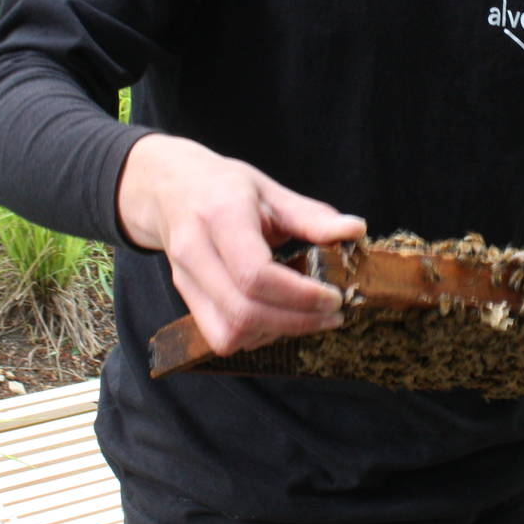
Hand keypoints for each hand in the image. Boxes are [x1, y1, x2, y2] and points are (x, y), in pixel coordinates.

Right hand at [117, 134, 366, 356]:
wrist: (168, 188)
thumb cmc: (223, 186)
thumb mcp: (269, 190)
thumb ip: (311, 216)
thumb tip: (355, 229)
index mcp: (220, 216)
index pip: (255, 274)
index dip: (299, 296)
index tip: (333, 297)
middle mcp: (195, 251)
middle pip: (244, 311)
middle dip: (296, 322)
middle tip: (332, 314)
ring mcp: (185, 279)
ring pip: (229, 333)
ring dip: (276, 332)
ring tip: (306, 315)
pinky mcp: (185, 297)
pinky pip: (220, 336)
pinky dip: (254, 336)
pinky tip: (276, 317)